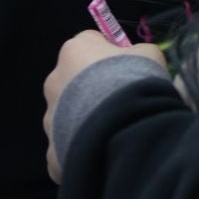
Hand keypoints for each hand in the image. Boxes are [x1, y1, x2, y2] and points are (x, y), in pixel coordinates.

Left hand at [43, 32, 166, 182]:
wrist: (123, 130)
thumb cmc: (133, 83)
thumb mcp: (148, 55)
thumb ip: (138, 52)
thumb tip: (135, 59)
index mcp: (74, 50)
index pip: (89, 43)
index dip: (109, 55)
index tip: (126, 68)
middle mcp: (55, 81)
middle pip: (74, 81)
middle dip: (93, 89)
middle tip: (120, 101)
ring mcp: (50, 118)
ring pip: (69, 116)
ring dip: (87, 120)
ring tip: (114, 130)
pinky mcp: (52, 149)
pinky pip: (68, 147)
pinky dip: (83, 150)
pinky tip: (104, 154)